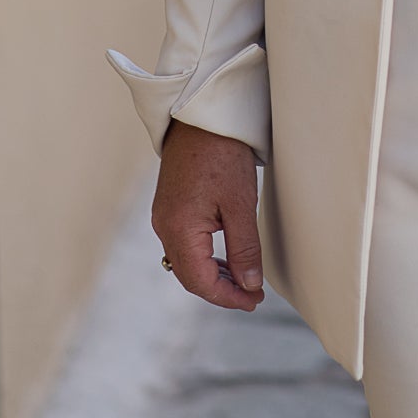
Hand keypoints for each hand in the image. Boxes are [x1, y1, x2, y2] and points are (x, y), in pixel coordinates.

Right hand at [152, 119, 264, 309]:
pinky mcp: (168, 208)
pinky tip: (224, 258)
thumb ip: (244, 249)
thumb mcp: (240, 204)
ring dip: (212, 275)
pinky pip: (183, 245)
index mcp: (179, 228)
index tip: (254, 301)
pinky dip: (204, 258)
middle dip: (221, 290)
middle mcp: (163, 227)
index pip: (200, 282)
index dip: (228, 297)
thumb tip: (249, 286)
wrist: (202, 116)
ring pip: (186, 262)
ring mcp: (163, 216)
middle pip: (190, 276)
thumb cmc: (223, 153)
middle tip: (253, 296)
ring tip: (243, 281)